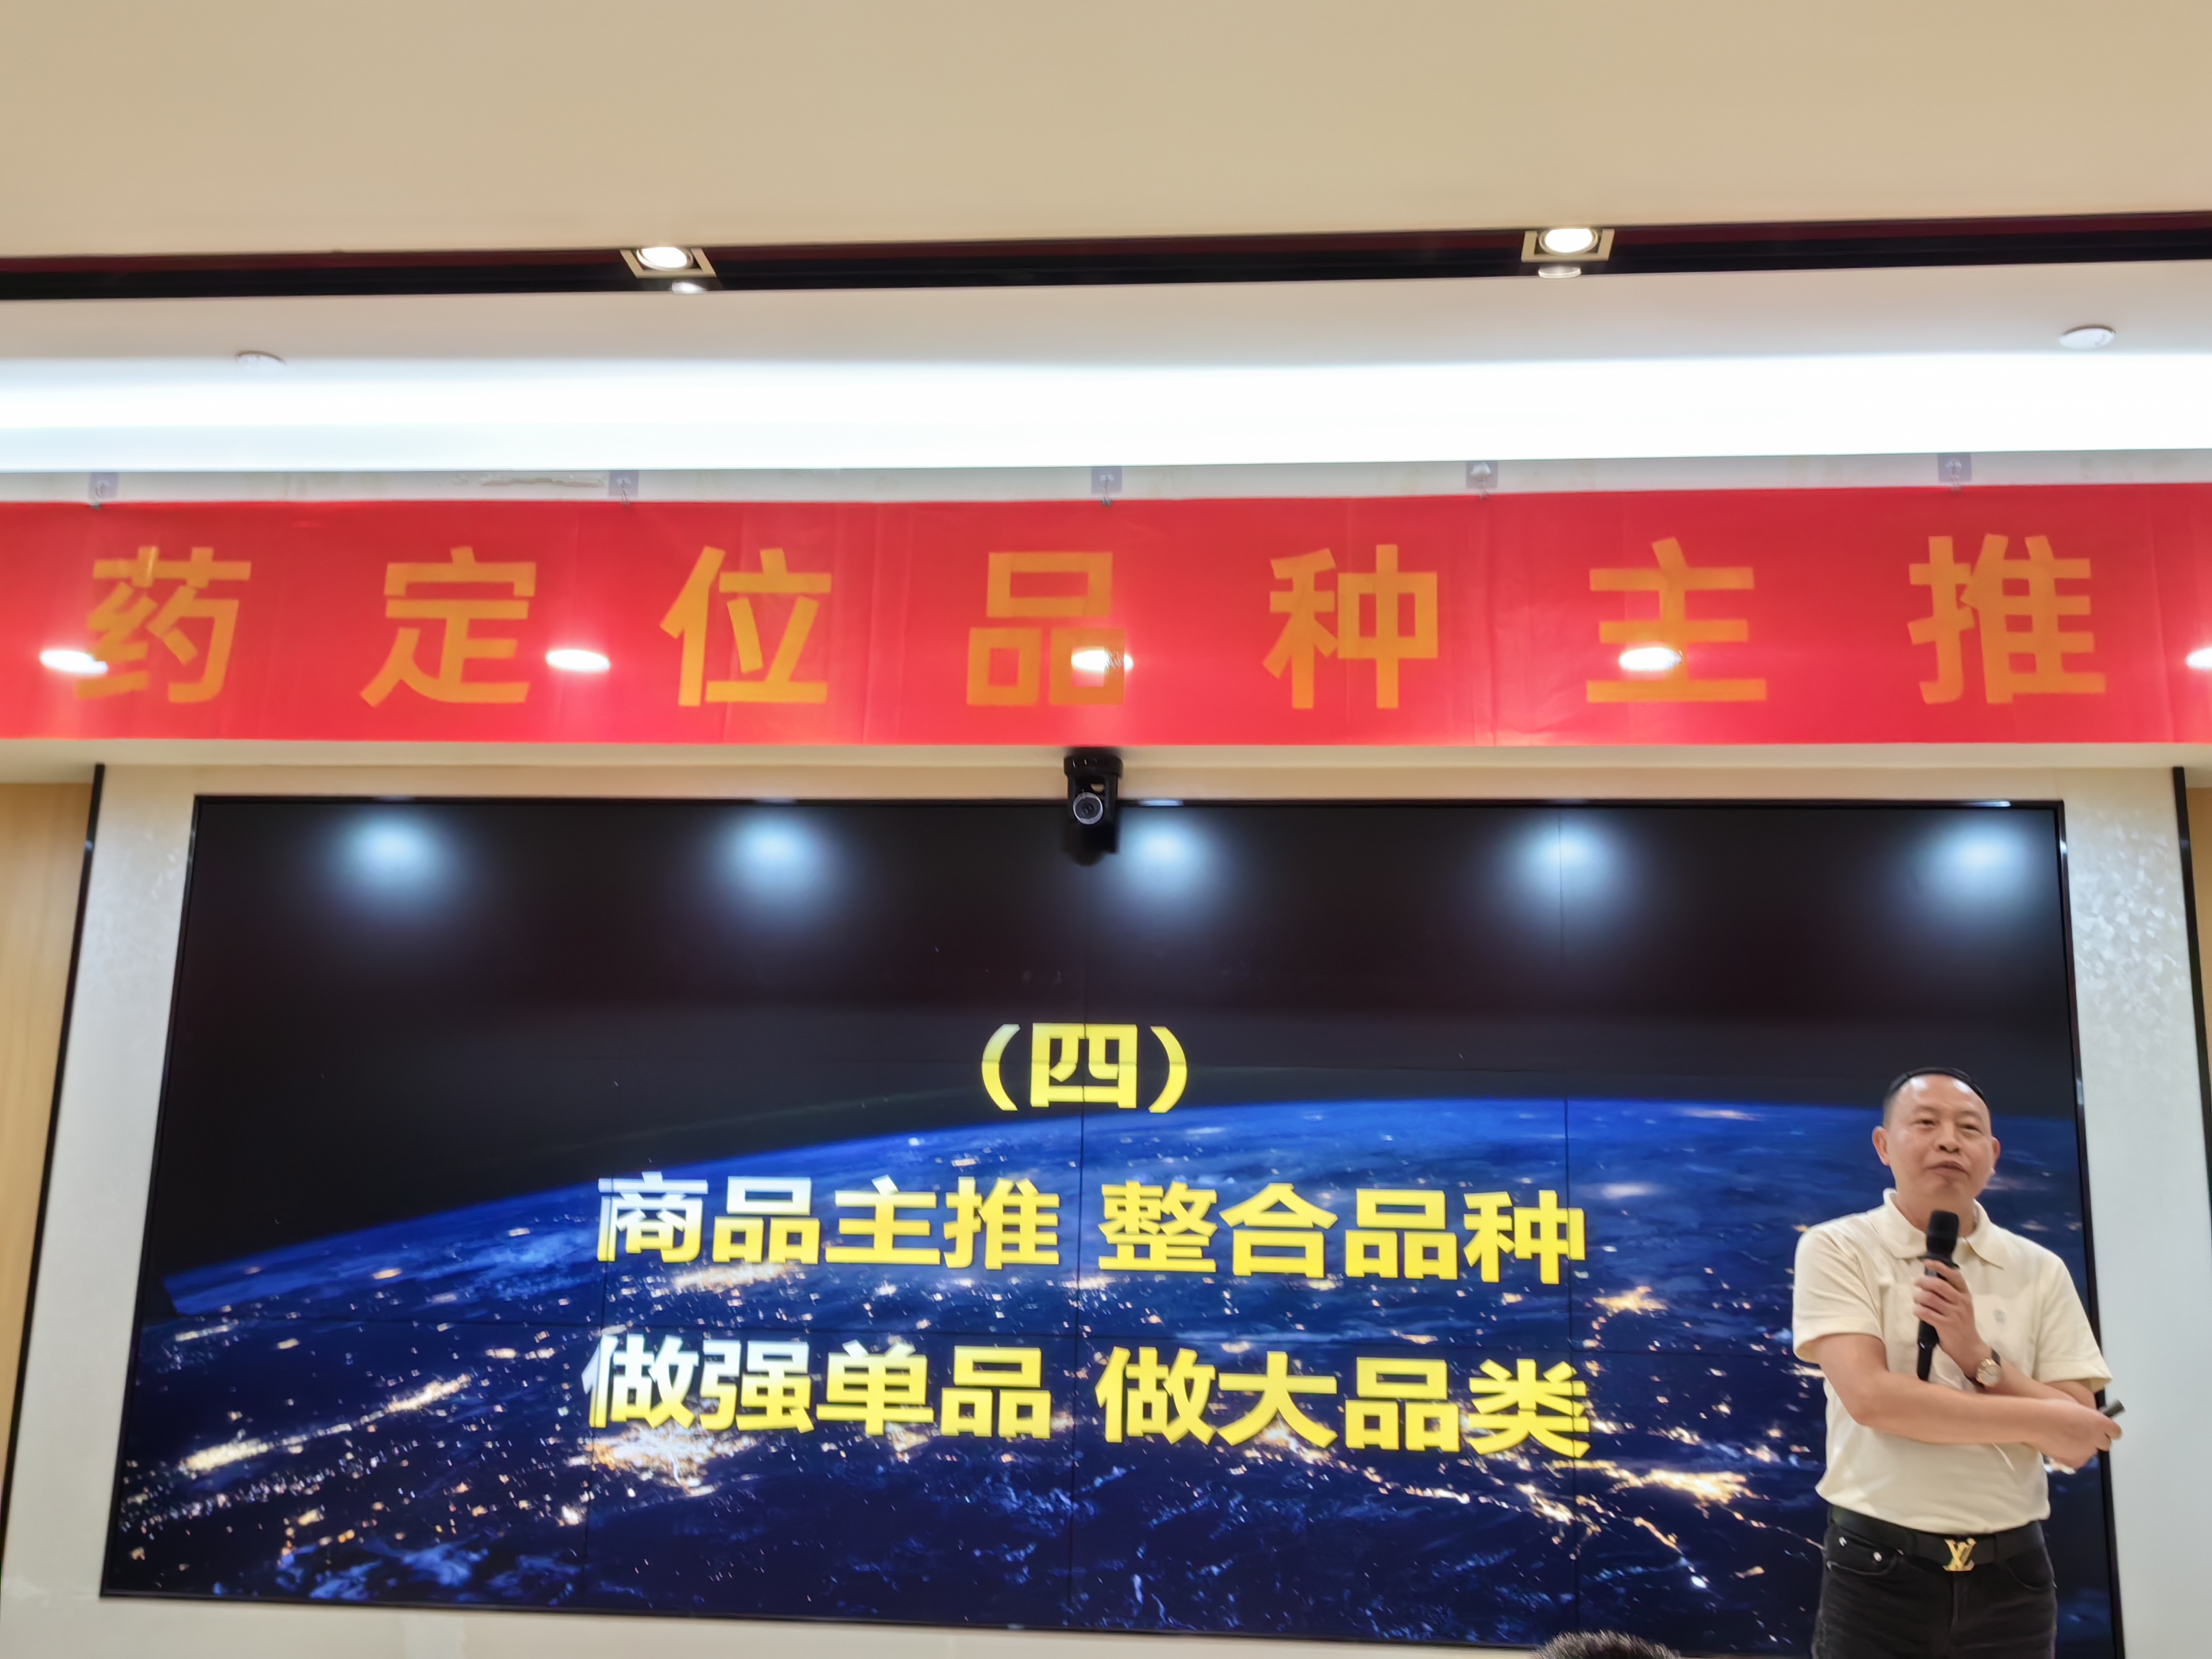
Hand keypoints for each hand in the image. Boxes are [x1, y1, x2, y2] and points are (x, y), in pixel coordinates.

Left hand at [1912, 1261, 1988, 1378]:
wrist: (1970, 1348)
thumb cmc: (1962, 1324)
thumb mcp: (1962, 1306)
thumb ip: (1950, 1293)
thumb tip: (1929, 1279)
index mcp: (1965, 1295)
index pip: (1954, 1276)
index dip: (1940, 1267)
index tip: (1927, 1262)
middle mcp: (1961, 1302)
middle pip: (1939, 1285)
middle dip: (1924, 1282)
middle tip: (1917, 1284)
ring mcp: (1954, 1314)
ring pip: (1930, 1298)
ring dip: (1919, 1297)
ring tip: (1917, 1301)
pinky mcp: (1946, 1325)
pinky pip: (1926, 1313)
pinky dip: (1918, 1310)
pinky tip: (1918, 1312)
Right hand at [2021, 1398, 2120, 1467]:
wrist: (2035, 1422)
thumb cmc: (2052, 1408)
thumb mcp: (2073, 1406)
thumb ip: (2086, 1417)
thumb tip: (2087, 1422)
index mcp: (2099, 1422)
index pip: (2115, 1431)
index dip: (2109, 1431)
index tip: (2102, 1429)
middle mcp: (2096, 1438)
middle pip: (2105, 1443)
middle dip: (2097, 1440)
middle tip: (2082, 1434)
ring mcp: (2086, 1451)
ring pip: (2090, 1452)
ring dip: (2083, 1448)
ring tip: (2067, 1441)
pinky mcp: (2074, 1461)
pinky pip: (2078, 1461)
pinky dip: (2072, 1457)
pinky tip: (2061, 1449)